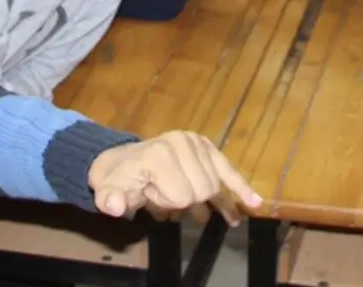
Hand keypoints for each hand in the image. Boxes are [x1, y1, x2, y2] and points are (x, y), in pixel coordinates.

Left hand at [88, 131, 261, 225]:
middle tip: (167, 197)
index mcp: (160, 155)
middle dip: (188, 201)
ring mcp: (195, 143)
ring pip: (216, 184)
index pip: (182, 195)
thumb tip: (114, 205)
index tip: (153, 197)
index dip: (170, 204)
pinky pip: (228, 170)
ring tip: (220, 218)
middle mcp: (181, 143)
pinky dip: (241, 187)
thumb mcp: (108, 191)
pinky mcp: (205, 145)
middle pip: (202, 190)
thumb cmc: (118, 179)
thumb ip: (111, 199)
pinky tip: (253, 203)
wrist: (122, 160)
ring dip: (216, 202)